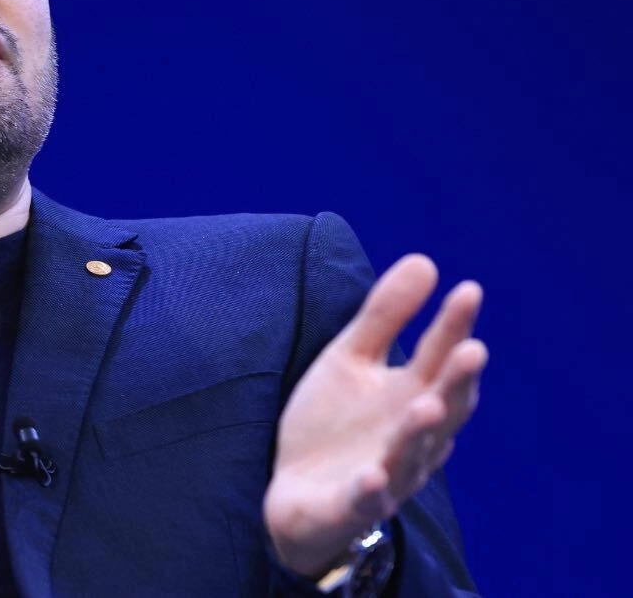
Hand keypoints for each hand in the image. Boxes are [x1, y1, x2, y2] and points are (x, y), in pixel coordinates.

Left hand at [264, 254, 486, 576]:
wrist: (295, 496)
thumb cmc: (334, 425)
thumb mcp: (350, 360)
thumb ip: (386, 316)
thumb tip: (426, 260)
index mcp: (412, 397)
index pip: (440, 359)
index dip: (454, 328)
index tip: (468, 290)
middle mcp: (411, 438)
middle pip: (442, 409)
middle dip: (456, 382)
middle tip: (471, 348)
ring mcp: (387, 475)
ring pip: (410, 456)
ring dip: (419, 433)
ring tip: (426, 404)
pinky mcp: (353, 507)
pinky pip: (366, 501)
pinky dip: (372, 491)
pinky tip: (372, 476)